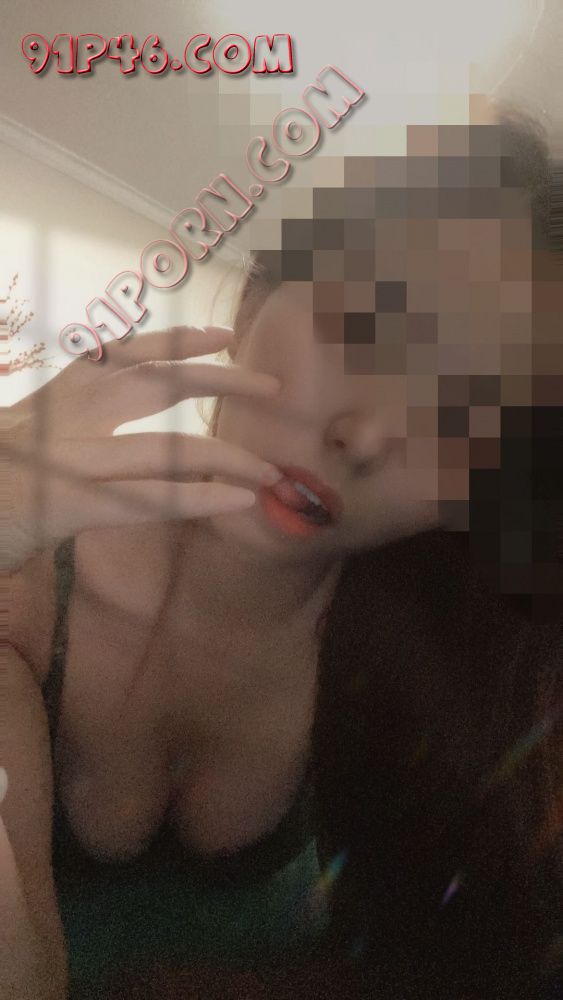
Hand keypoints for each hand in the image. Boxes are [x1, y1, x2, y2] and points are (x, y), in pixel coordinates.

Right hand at [4, 325, 282, 571]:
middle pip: (156, 383)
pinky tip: (236, 502)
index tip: (219, 337)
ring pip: (166, 449)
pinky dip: (197, 499)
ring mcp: (67, 458)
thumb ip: (73, 438)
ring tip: (272, 473)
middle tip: (270, 388)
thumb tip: (117, 446)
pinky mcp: (64, 502)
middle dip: (219, 381)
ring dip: (227, 459)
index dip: (175, 340)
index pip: (124, 355)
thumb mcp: (28, 447)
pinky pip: (146, 499)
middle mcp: (65, 417)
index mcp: (56, 400)